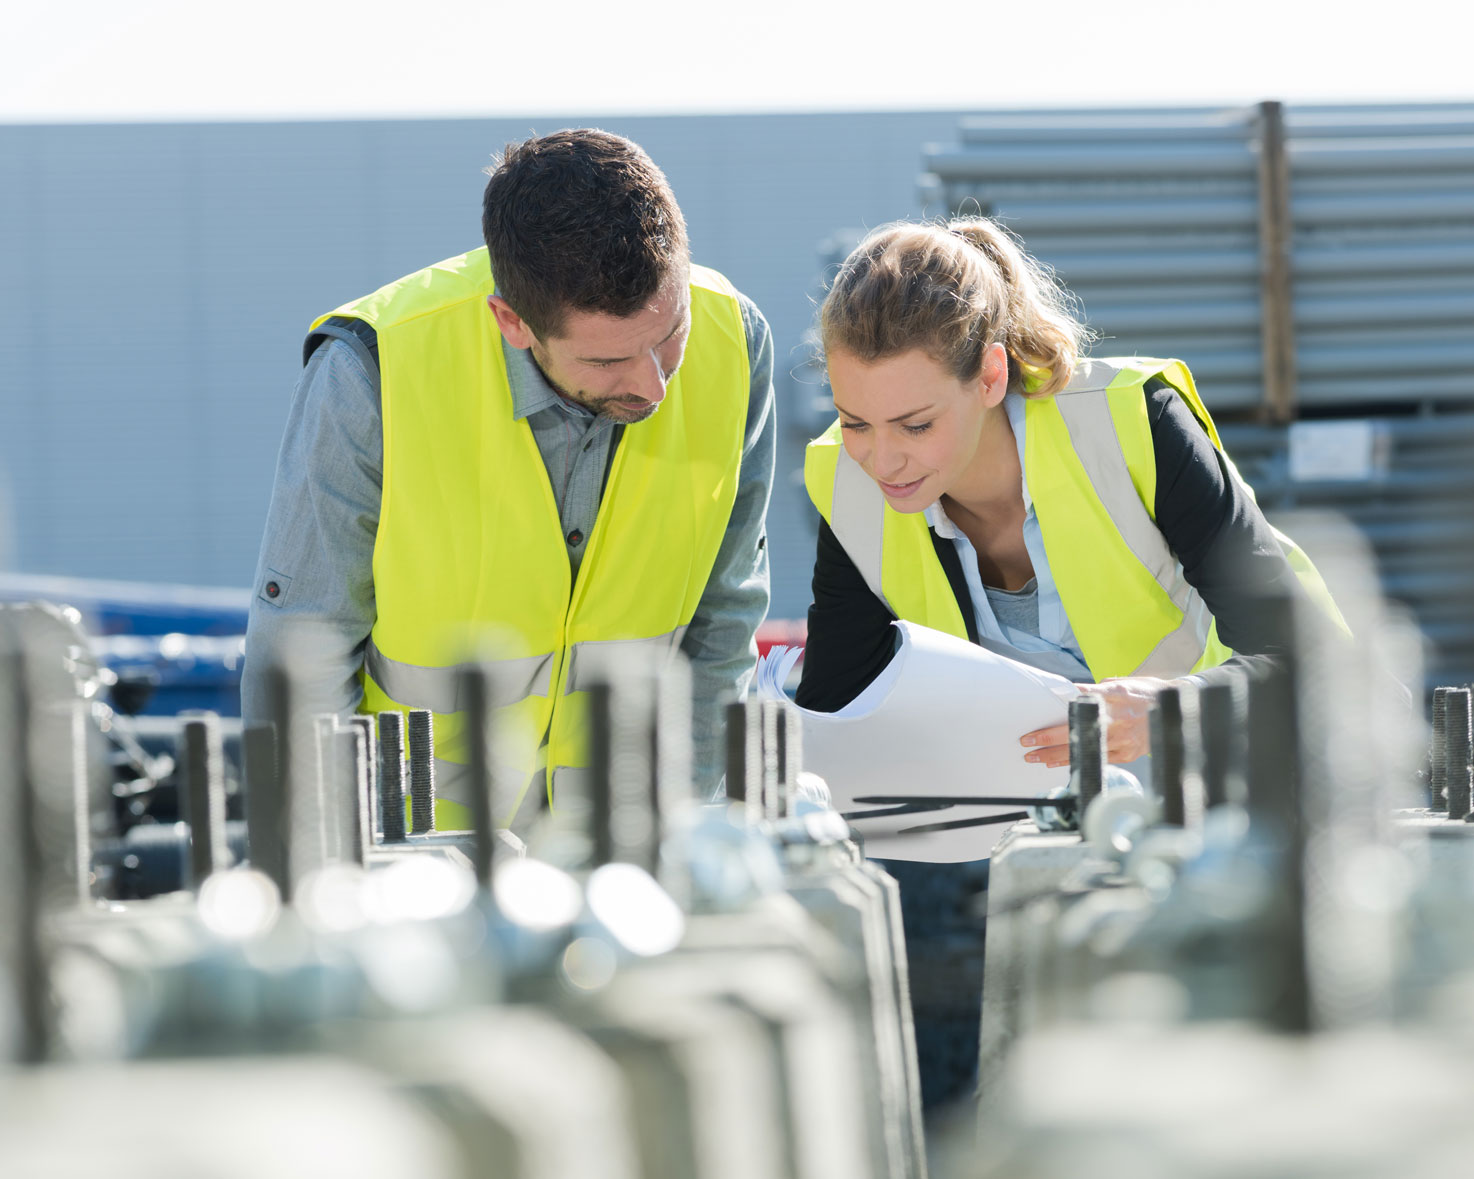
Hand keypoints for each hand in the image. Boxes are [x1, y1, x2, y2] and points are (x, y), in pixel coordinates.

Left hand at [1019, 676, 1169, 767]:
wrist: (1175, 712)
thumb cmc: (1145, 694)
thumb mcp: (1122, 683)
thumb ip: (1095, 690)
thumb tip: (1070, 693)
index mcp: (1115, 696)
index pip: (1079, 702)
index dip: (1056, 712)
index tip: (1037, 716)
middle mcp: (1118, 718)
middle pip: (1076, 730)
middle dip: (1048, 738)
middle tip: (1028, 742)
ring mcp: (1123, 739)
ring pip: (1084, 748)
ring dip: (1056, 755)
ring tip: (1036, 757)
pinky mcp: (1127, 754)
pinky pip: (1096, 759)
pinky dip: (1076, 760)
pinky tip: (1057, 763)